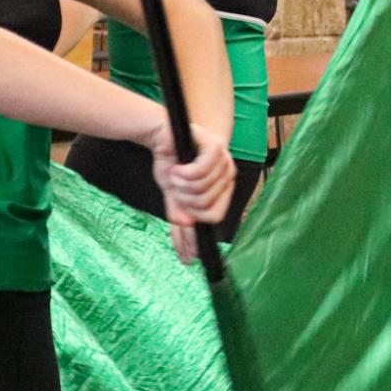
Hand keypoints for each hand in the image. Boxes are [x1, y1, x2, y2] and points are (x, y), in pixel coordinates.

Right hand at [145, 120, 236, 261]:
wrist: (163, 136)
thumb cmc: (172, 164)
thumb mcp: (174, 196)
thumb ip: (182, 219)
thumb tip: (188, 255)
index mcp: (222, 189)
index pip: (214, 216)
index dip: (193, 216)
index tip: (179, 205)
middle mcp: (227, 175)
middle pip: (205, 203)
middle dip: (183, 198)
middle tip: (175, 186)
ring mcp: (224, 160)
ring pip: (202, 188)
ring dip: (180, 184)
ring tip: (175, 174)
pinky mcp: (214, 146)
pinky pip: (201, 170)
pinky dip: (183, 173)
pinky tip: (176, 168)